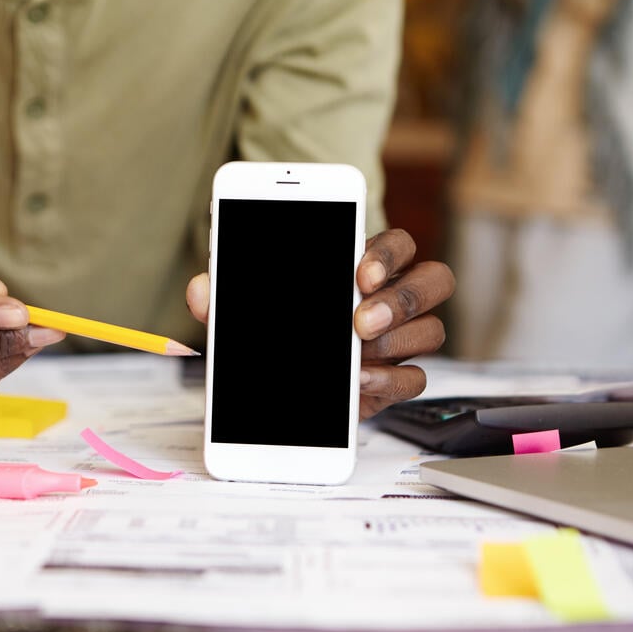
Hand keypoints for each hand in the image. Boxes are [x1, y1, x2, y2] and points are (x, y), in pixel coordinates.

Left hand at [185, 229, 453, 419]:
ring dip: (398, 339)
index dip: (386, 255)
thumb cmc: (277, 326)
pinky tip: (358, 381)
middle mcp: (392, 300)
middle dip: (402, 298)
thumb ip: (226, 295)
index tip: (358, 274)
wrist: (282, 386)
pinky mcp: (394, 381)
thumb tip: (199, 289)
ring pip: (432, 330)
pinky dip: (390, 381)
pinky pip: (416, 379)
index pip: (398, 245)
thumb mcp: (246, 308)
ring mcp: (398, 341)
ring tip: (357, 351)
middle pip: (433, 280)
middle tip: (360, 320)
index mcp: (364, 267)